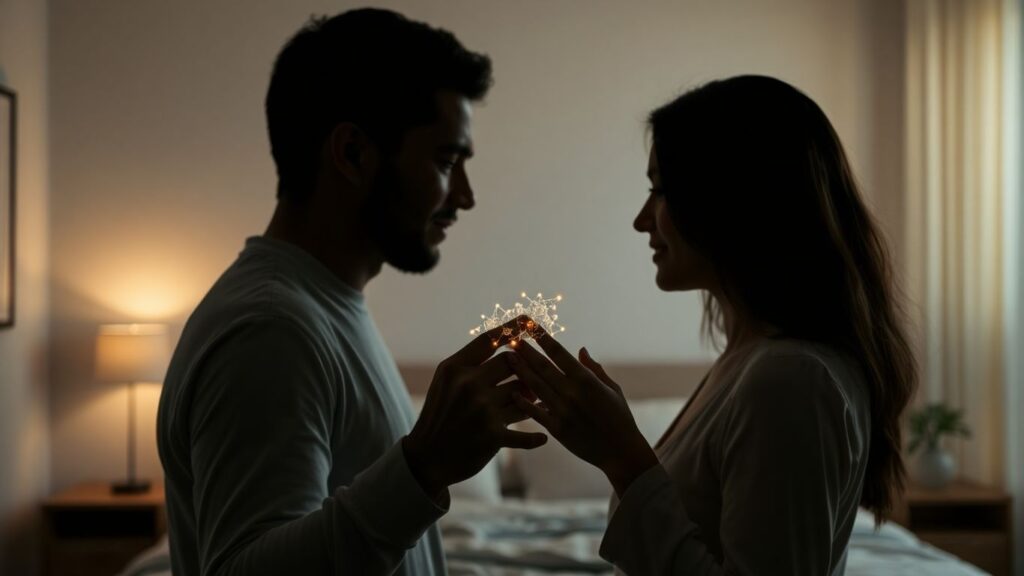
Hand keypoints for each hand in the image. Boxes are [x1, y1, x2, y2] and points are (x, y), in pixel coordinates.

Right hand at [403, 316, 547, 498]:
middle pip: (512, 363)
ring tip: (532, 403)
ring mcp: (482, 410)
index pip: (489, 339)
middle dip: (523, 369)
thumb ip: (470, 364)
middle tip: (528, 378)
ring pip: (524, 393)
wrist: (426, 457)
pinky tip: (541, 437)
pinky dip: (535, 437)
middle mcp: (469, 385)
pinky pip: (524, 431)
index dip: (512, 328)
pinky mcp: (492, 436)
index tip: (529, 320)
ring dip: (531, 398)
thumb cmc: (439, 415)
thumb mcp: (445, 382)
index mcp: (455, 368)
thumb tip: (507, 347)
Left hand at [509, 327, 658, 495]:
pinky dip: (524, 403)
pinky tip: (512, 392)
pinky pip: (536, 413)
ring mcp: (563, 412)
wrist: (621, 452)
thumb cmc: (619, 417)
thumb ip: (594, 369)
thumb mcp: (612, 389)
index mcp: (587, 380)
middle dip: (526, 351)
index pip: (559, 353)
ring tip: (507, 357)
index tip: (531, 326)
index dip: (543, 338)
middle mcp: (572, 393)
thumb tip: (580, 350)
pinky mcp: (557, 429)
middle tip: (510, 338)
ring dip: (521, 370)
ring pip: (536, 387)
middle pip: (543, 367)